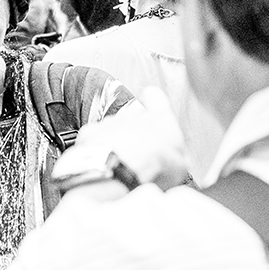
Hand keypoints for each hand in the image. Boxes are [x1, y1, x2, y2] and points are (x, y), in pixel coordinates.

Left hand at [58, 87, 191, 201]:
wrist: (122, 171)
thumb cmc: (154, 167)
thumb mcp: (179, 165)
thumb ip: (175, 156)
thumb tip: (172, 161)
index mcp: (159, 119)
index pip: (157, 98)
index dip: (154, 100)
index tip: (150, 99)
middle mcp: (132, 115)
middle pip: (132, 119)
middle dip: (132, 134)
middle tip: (136, 157)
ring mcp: (109, 123)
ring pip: (111, 131)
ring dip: (113, 144)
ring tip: (118, 165)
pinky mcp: (89, 133)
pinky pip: (93, 141)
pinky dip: (95, 151)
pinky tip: (101, 165)